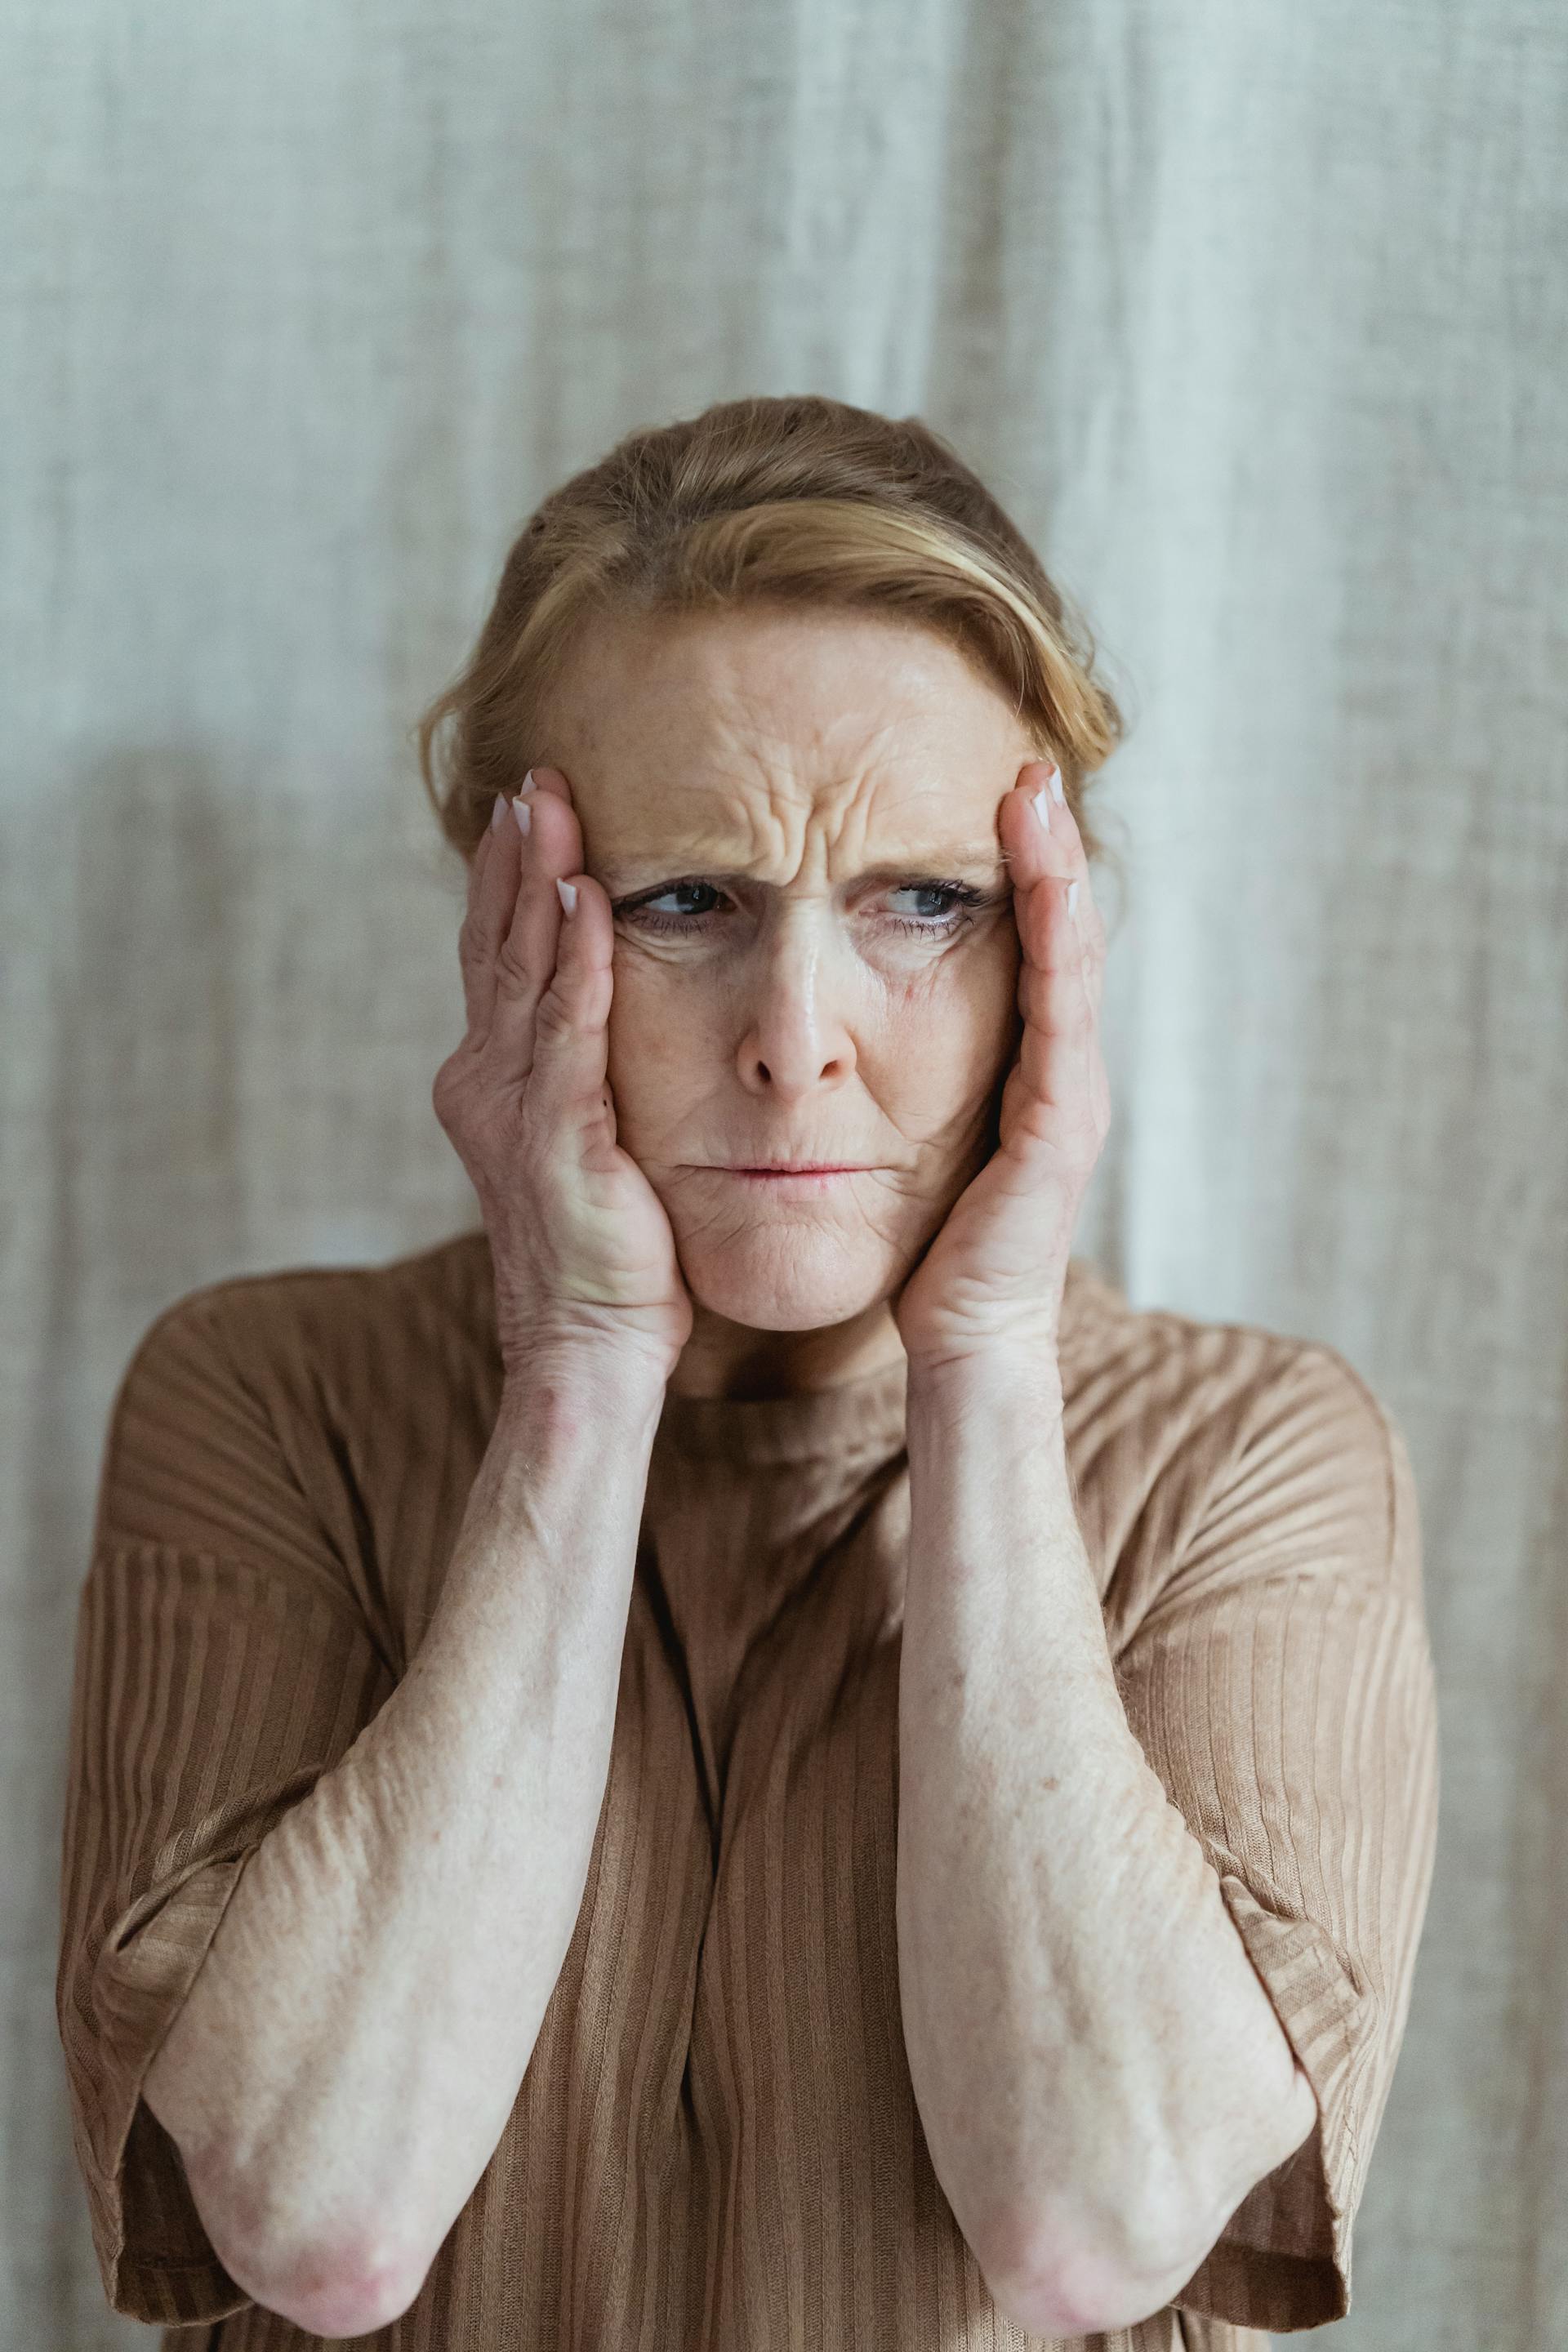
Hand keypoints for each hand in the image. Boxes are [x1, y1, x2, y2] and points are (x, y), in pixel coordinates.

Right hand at [432, 769, 693, 1382]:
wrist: (590, 1345)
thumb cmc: (610, 1255)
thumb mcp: (592, 1142)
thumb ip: (589, 1073)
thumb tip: (616, 1014)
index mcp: (492, 1080)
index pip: (498, 958)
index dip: (509, 879)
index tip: (528, 805)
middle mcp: (485, 1081)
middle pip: (496, 943)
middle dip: (513, 855)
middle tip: (533, 775)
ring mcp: (512, 1105)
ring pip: (522, 968)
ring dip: (537, 880)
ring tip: (549, 803)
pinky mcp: (554, 1133)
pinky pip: (567, 1027)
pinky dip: (575, 957)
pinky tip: (587, 897)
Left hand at [892, 759, 1110, 1371]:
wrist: (961, 1337)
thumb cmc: (930, 1247)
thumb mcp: (913, 1138)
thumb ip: (902, 1077)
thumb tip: (848, 1022)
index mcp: (1027, 1069)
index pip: (1032, 948)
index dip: (1024, 871)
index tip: (997, 792)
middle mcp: (1060, 1069)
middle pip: (1063, 934)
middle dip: (1049, 847)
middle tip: (1029, 763)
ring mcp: (1070, 1092)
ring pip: (1071, 957)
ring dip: (1058, 870)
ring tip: (1038, 794)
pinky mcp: (1060, 1122)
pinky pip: (1063, 1010)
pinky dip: (1057, 938)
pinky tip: (1046, 884)